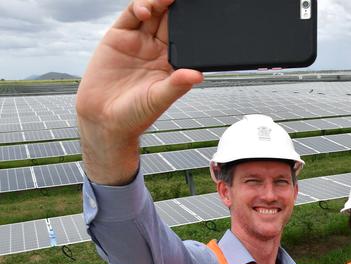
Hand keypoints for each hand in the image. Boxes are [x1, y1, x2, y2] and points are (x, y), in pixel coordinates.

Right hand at [77, 0, 202, 184]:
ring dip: (159, 2)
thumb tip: (198, 75)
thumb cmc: (135, 115)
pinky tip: (145, 9)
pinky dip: (138, 7)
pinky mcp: (118, 38)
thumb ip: (177, 85)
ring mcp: (138, 42)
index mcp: (173, 62)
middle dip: (177, 7)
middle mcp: (157, 49)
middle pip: (170, 19)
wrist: (104, 120)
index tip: (201, 11)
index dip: (192, 23)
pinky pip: (130, 16)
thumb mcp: (159, 100)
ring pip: (152, 13)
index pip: (186, 37)